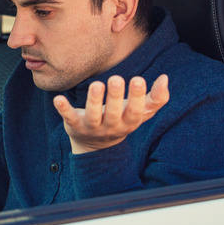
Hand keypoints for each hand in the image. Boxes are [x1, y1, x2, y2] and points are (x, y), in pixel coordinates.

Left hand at [53, 74, 169, 153]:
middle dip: (116, 97)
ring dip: (94, 101)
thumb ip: (155, 98)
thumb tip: (165, 78)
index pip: (135, 112)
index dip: (138, 98)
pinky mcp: (74, 125)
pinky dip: (64, 109)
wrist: (96, 146)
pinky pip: (68, 117)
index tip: (138, 79)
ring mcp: (92, 127)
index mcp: (128, 122)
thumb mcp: (140, 112)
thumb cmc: (122, 119)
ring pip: (93, 116)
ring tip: (97, 84)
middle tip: (117, 79)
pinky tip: (58, 99)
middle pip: (114, 114)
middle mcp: (111, 126)